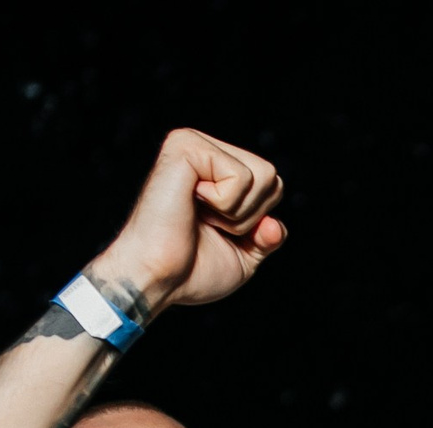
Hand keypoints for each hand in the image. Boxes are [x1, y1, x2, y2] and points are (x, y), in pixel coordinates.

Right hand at [87, 128, 287, 318]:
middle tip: (208, 224)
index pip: (272, 186)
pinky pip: (241, 176)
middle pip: (272, 177)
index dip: (257, 221)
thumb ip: (267, 237)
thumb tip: (274, 225)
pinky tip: (192, 204)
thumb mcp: (243, 256)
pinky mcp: (186, 146)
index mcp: (216, 170)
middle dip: (250, 216)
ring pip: (262, 175)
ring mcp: (194, 143)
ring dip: (237, 212)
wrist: (157, 279)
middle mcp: (205, 149)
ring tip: (200, 215)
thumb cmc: (190, 271)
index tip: (218, 231)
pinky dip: (224, 204)